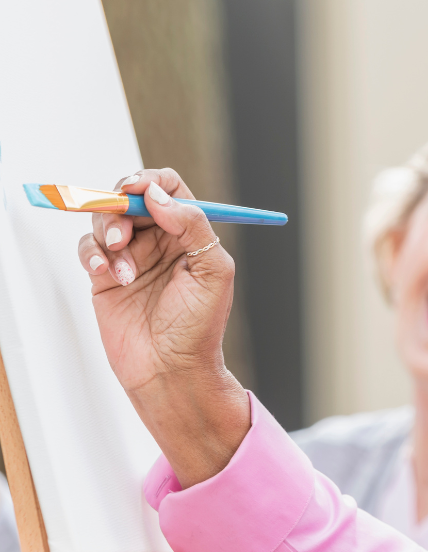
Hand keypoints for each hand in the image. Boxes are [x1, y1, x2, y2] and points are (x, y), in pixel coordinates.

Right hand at [78, 169, 249, 486]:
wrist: (172, 370)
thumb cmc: (200, 326)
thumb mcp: (214, 270)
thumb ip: (193, 226)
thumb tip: (159, 195)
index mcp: (190, 233)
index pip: (170, 189)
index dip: (152, 181)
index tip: (138, 188)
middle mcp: (160, 240)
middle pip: (131, 199)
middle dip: (122, 205)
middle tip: (123, 224)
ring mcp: (131, 257)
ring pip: (107, 220)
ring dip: (110, 233)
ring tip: (124, 267)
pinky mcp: (106, 276)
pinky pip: (90, 249)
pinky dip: (94, 255)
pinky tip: (109, 275)